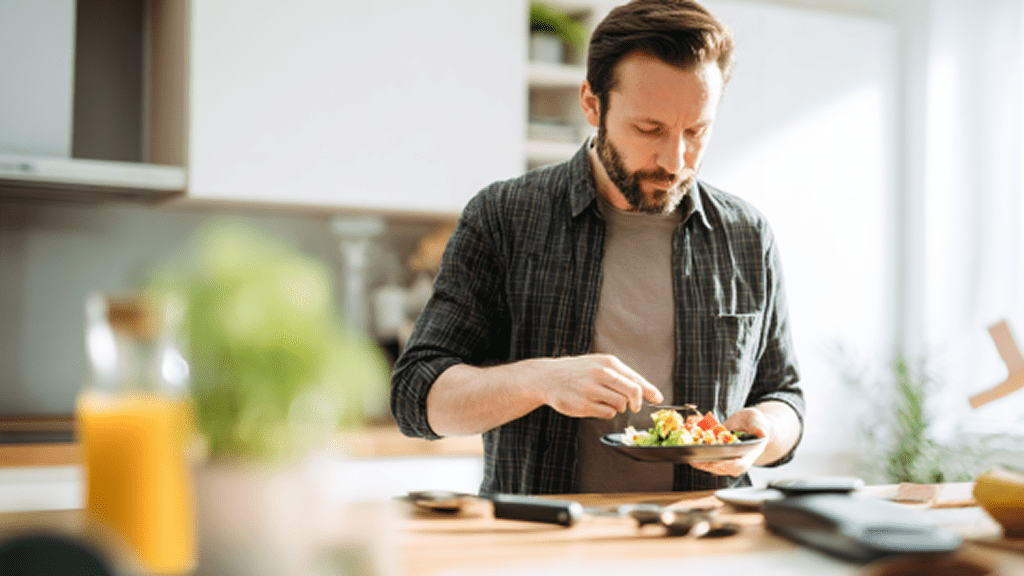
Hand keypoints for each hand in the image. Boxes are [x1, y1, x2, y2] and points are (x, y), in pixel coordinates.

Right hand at [530, 354, 662, 418]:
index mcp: (607, 363)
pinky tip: (596, 405)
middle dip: (636, 402)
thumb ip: (624, 376)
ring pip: (620, 405)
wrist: (549, 377)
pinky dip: (606, 412)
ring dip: (618, 406)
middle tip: (633, 406)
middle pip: (633, 393)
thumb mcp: (601, 364)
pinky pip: (607, 413)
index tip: (658, 399)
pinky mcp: (583, 405)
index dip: (649, 391)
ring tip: (605, 400)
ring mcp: (591, 390)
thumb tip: (652, 394)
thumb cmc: (580, 371)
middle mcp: (600, 375)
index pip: (636, 379)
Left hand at [688, 407, 771, 476]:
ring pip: (710, 465)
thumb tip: (762, 432)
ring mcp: (725, 460)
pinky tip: (688, 446)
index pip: (739, 465)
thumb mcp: (757, 421)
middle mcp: (736, 461)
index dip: (728, 465)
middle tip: (695, 458)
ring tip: (689, 453)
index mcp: (748, 455)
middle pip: (721, 468)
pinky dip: (696, 453)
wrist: (750, 426)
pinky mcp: (715, 456)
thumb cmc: (755, 424)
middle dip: (707, 464)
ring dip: (699, 461)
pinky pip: (705, 458)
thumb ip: (759, 426)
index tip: (718, 461)